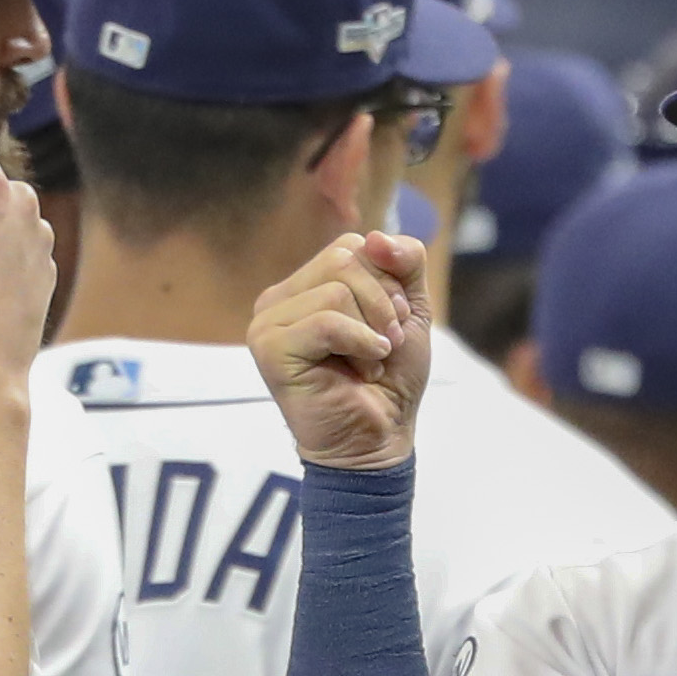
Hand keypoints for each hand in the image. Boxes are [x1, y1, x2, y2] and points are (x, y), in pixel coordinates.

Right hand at [247, 230, 432, 471]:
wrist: (379, 438)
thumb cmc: (389, 380)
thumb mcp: (409, 309)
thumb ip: (404, 262)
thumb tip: (374, 236)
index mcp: (305, 285)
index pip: (353, 246)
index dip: (387, 282)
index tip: (392, 327)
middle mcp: (279, 299)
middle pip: (344, 259)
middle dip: (382, 304)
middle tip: (384, 347)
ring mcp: (267, 322)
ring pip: (337, 289)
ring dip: (371, 333)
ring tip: (369, 366)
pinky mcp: (268, 348)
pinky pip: (326, 320)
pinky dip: (359, 343)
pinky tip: (361, 372)